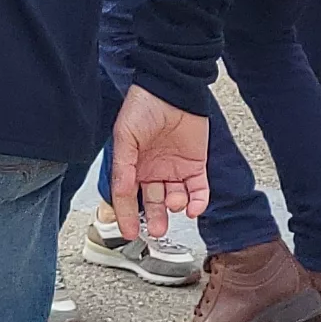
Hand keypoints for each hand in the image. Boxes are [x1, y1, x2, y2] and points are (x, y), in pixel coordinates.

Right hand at [106, 87, 210, 242]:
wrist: (172, 88)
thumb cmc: (143, 106)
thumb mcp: (124, 137)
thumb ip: (122, 168)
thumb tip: (122, 193)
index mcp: (132, 165)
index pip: (127, 197)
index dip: (126, 216)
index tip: (129, 233)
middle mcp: (152, 170)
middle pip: (153, 203)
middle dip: (156, 219)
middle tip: (157, 230)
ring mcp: (174, 169)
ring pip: (176, 199)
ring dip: (176, 206)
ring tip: (175, 203)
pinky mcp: (195, 165)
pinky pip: (198, 190)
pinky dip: (198, 202)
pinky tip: (194, 207)